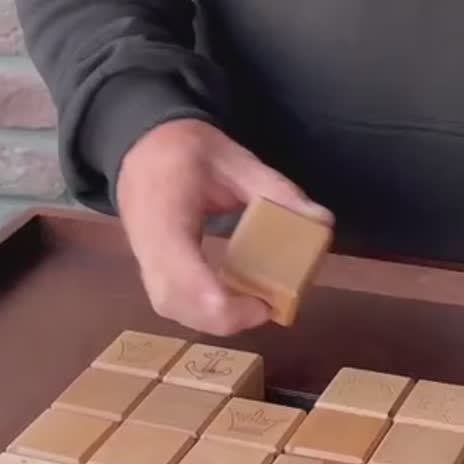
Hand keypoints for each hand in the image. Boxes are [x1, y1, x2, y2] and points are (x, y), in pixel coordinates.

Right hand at [116, 119, 333, 335]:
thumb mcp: (235, 159)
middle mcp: (145, 242)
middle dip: (221, 319)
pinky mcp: (148, 266)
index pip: (179, 271)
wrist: (143, 145)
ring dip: (212, 319)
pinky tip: (233, 300)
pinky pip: (170, 300)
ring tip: (253, 306)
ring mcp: (142, 257)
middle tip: (267, 308)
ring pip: (168, 306)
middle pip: (172, 300)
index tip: (262, 304)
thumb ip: (276, 190)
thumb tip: (322, 222)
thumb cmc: (186, 149)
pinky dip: (203, 311)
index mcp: (165, 212)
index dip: (218, 302)